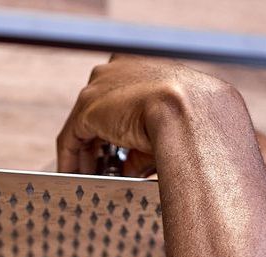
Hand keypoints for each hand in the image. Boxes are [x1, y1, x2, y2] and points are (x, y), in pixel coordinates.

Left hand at [55, 55, 236, 174]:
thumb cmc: (196, 123)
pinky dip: (70, 158)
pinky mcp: (88, 107)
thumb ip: (145, 148)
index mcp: (143, 69)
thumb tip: (132, 168)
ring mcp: (100, 86)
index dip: (118, 131)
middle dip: (100, 143)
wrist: (193, 114)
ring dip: (85, 153)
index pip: (122, 101)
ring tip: (86, 177)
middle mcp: (117, 70)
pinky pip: (71, 137)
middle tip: (101, 169)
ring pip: (84, 124)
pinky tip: (72, 175)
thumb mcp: (170, 133)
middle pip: (100, 111)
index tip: (119, 154)